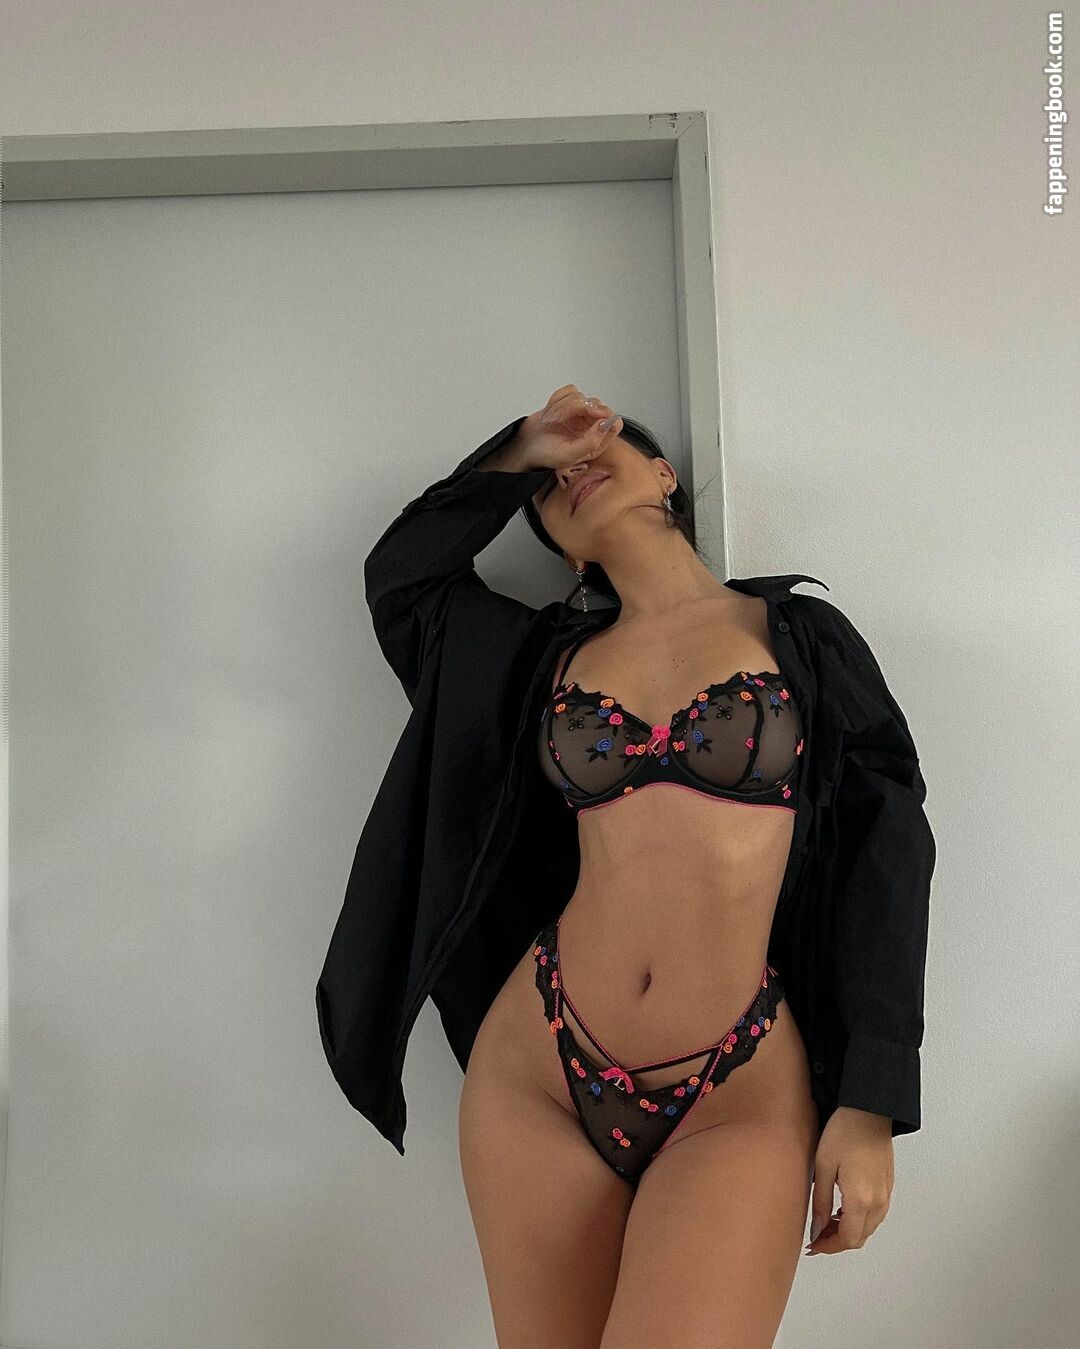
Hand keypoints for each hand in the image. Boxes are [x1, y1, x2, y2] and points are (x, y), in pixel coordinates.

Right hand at [516, 384, 623, 472]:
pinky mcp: (568, 402)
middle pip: (597, 405)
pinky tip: (551, 412)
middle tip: (561, 419)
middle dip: (577, 409)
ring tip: (552, 419)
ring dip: (563, 406)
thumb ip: (591, 442)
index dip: (605, 416)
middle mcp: (590, 426)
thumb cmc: (546, 454)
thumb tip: (605, 424)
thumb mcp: (569, 455)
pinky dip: (557, 399)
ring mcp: (579, 413)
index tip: (593, 416)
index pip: (614, 423)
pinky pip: (570, 390)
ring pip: (581, 396)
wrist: (525, 446)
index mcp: (596, 442)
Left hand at [805, 1107, 893, 1256]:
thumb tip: (817, 1229)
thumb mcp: (823, 1167)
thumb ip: (820, 1202)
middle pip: (860, 1238)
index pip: (847, 1240)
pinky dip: (858, 1220)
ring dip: (848, 1231)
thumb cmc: (845, 1132)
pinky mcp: (887, 1186)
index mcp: (861, 1200)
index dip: (828, 1247)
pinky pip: (875, 1215)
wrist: (869, 1111)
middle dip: (836, 1242)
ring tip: (825, 1221)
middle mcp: (878, 1202)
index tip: (812, 1245)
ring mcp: (886, 1194)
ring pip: (868, 1228)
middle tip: (815, 1235)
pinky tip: (842, 1209)